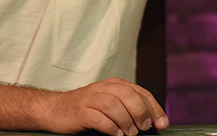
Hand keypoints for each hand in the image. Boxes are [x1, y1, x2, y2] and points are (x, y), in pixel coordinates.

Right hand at [41, 78, 168, 135]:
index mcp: (114, 85)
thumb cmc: (85, 109)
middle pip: (128, 95)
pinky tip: (115, 134)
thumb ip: (127, 108)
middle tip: (144, 128)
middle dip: (140, 112)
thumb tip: (151, 123)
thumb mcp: (108, 104)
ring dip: (126, 120)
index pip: (140, 92)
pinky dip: (110, 127)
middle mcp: (103, 88)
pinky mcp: (80, 111)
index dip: (154, 108)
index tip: (162, 124)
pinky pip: (98, 117)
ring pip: (113, 104)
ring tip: (130, 133)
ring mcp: (90, 98)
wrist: (54, 109)